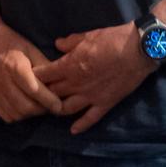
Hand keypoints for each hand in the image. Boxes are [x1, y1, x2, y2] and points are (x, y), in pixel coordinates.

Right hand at [0, 29, 62, 122]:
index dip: (49, 100)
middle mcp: (3, 82)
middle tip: (52, 105)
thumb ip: (44, 66)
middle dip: (42, 109)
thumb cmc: (10, 43)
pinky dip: (20, 116)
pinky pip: (7, 116)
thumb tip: (60, 81)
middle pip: (26, 106)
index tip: (60, 105)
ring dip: (32, 114)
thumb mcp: (30, 49)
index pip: (34, 90)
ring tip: (40, 105)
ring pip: (17, 114)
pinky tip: (26, 107)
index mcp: (15, 66)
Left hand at [33, 22, 154, 134]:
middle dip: (42, 94)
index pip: (44, 75)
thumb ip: (70, 42)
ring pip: (66, 108)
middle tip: (36, 95)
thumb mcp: (88, 35)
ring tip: (52, 109)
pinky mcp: (104, 103)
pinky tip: (73, 130)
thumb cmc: (112, 39)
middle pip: (52, 93)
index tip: (27, 77)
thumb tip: (57, 44)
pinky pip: (90, 118)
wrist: (138, 50)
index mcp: (69, 65)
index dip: (34, 77)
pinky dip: (80, 126)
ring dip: (57, 109)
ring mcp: (90, 96)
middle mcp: (76, 84)